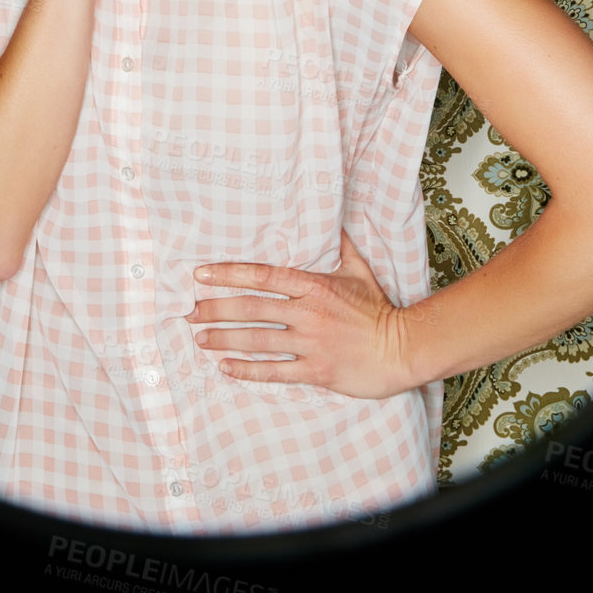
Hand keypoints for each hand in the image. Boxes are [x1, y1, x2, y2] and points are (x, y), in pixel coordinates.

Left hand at [186, 230, 416, 399]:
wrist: (403, 348)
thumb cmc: (380, 310)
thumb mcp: (360, 271)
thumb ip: (341, 246)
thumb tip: (333, 221)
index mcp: (314, 286)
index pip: (263, 276)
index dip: (228, 274)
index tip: (200, 275)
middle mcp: (308, 313)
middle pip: (252, 308)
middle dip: (216, 309)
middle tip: (189, 311)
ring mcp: (311, 343)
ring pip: (258, 339)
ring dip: (225, 339)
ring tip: (200, 339)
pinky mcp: (316, 371)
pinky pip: (274, 371)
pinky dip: (247, 370)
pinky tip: (225, 368)